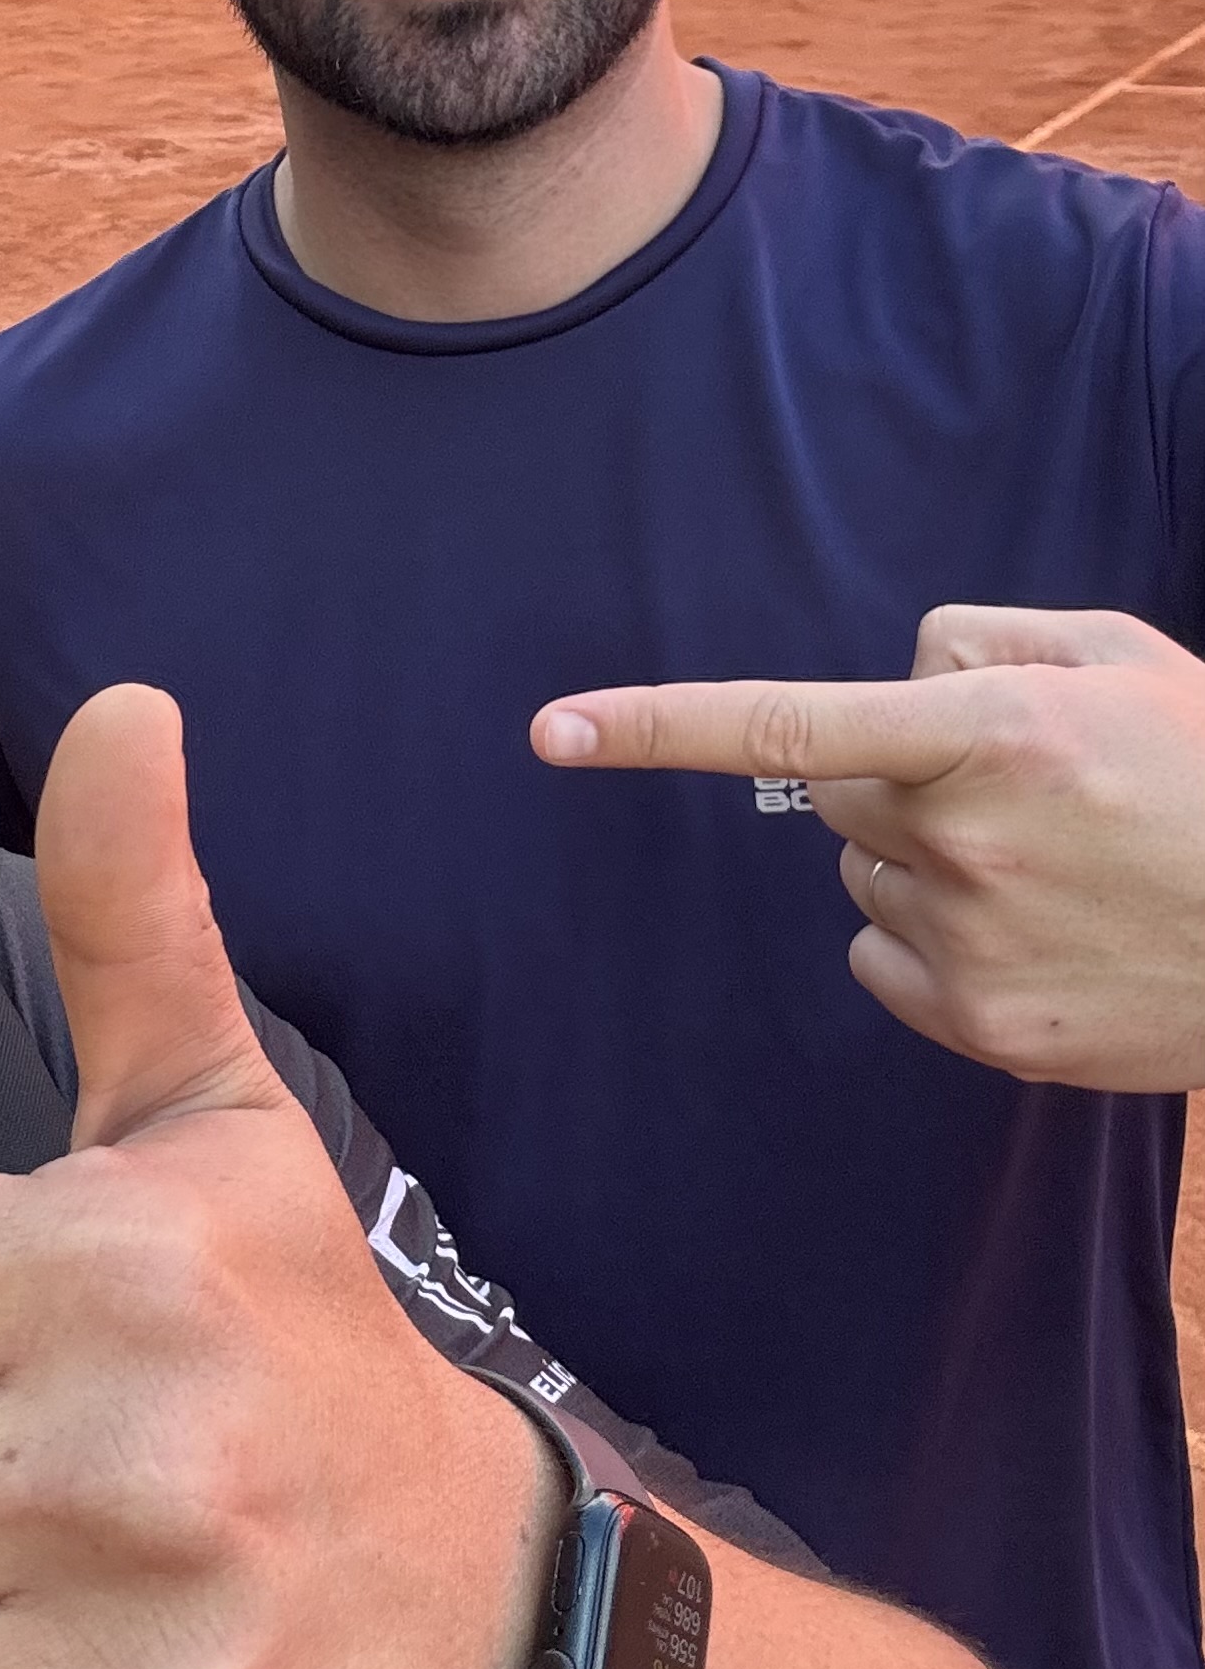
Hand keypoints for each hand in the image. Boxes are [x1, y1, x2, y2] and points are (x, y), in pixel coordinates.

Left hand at [533, 607, 1204, 1089]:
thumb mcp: (1115, 657)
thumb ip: (984, 643)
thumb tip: (896, 674)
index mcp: (991, 732)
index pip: (787, 725)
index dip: (657, 727)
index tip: (553, 732)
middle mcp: (961, 838)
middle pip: (837, 793)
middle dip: (894, 780)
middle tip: (1014, 791)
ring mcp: (966, 942)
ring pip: (865, 877)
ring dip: (923, 862)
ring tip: (1049, 866)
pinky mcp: (978, 1026)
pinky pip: (881, 961)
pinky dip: (929, 944)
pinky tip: (1030, 932)